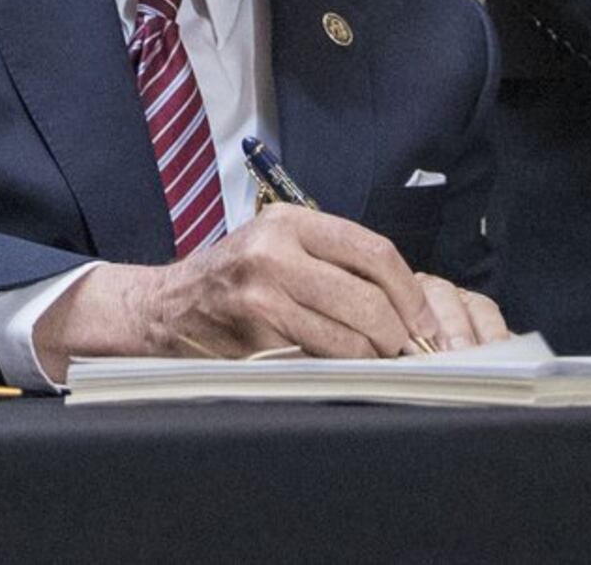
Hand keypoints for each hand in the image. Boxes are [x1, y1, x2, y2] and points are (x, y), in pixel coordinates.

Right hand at [46, 206, 499, 371]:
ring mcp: (262, 290)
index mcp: (289, 221)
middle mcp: (275, 248)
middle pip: (369, 295)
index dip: (411, 293)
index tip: (427, 322)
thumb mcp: (277, 250)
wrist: (163, 310)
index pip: (374, 251)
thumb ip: (332, 263)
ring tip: (381, 363)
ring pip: (350, 332)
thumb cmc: (231, 283)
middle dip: (401, 333)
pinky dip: (343, 368)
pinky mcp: (253, 331)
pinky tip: (345, 369)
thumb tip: (407, 304)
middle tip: (412, 352)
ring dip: (376, 356)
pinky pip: (321, 356)